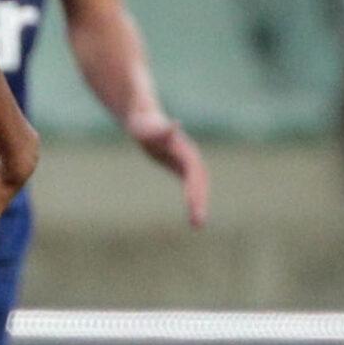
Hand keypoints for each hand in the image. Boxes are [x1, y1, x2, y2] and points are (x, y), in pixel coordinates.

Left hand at [129, 112, 208, 227]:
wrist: (143, 118)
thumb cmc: (143, 123)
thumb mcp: (148, 128)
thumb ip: (161, 129)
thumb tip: (176, 123)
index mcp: (184, 150)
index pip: (194, 173)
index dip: (194, 189)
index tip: (192, 207)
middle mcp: (190, 156)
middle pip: (200, 182)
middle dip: (200, 202)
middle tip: (198, 224)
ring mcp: (187, 162)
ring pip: (198, 186)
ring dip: (199, 205)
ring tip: (197, 225)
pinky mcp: (181, 167)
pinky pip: (192, 186)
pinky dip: (194, 201)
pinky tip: (193, 216)